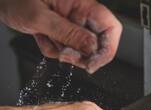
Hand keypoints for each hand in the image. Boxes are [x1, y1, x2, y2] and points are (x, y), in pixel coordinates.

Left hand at [0, 0, 121, 72]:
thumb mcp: (40, 17)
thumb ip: (68, 33)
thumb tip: (92, 48)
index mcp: (82, 3)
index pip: (111, 28)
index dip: (107, 48)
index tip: (93, 63)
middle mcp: (80, 14)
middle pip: (97, 43)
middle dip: (81, 54)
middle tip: (64, 54)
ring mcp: (71, 24)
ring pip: (79, 50)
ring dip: (61, 51)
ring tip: (44, 37)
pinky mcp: (62, 32)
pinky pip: (64, 50)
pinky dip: (51, 49)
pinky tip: (39, 36)